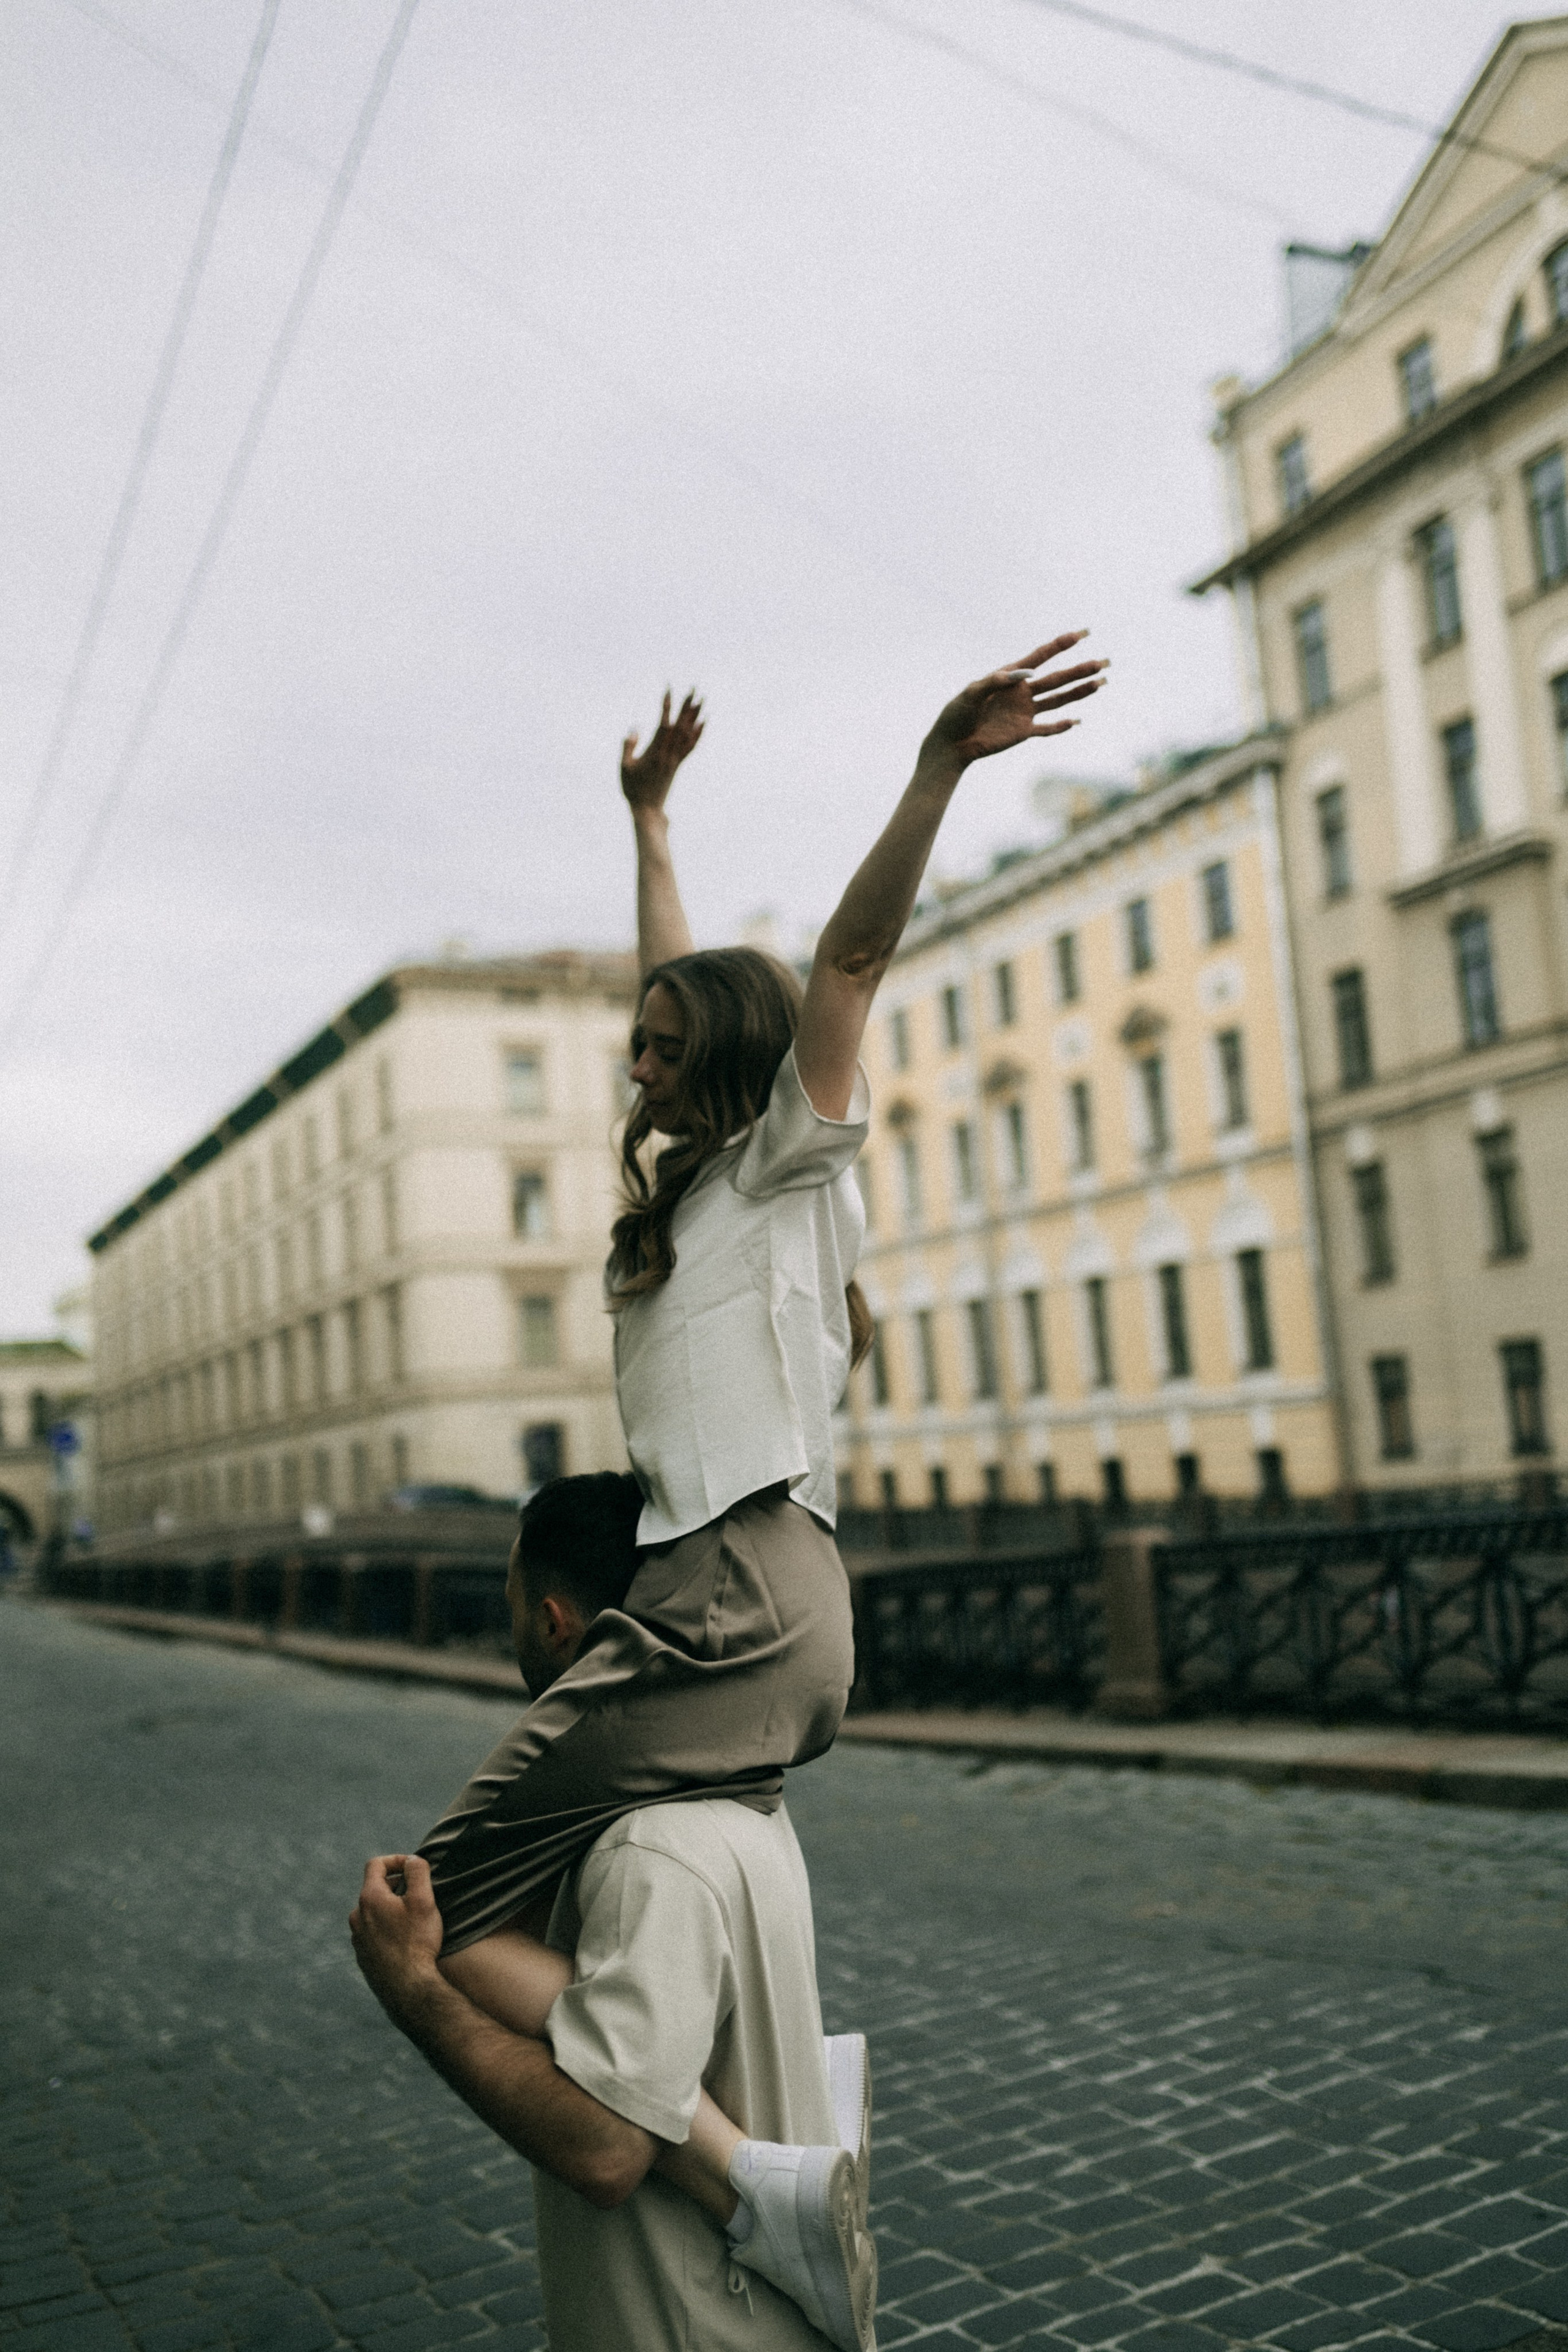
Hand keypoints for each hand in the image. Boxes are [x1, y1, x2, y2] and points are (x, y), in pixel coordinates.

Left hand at [350, 1853, 443, 2025]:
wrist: (407, 1989)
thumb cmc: (417, 1942)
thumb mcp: (423, 1900)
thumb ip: (418, 1871)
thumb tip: (411, 1859)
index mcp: (369, 1898)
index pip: (376, 1864)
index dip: (396, 1860)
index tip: (413, 1868)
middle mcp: (357, 1916)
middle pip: (374, 1889)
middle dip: (396, 1886)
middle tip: (419, 1894)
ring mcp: (357, 1939)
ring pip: (373, 1913)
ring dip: (391, 1909)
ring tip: (413, 1920)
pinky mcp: (363, 1957)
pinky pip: (373, 1934)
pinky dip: (387, 1929)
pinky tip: (405, 1942)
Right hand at [621, 690, 703, 817]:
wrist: (648, 810)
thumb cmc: (632, 789)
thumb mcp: (624, 767)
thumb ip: (628, 747)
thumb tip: (634, 728)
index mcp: (655, 752)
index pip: (664, 723)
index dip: (667, 705)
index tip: (668, 688)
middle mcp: (669, 753)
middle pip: (681, 725)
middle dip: (687, 705)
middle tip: (694, 688)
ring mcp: (675, 759)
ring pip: (688, 733)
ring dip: (695, 715)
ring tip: (702, 699)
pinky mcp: (677, 764)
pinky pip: (691, 746)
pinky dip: (698, 733)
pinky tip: (703, 722)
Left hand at [921, 634, 1107, 769]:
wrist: (952, 742)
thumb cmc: (957, 713)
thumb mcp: (971, 693)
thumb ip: (994, 682)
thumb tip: (1022, 675)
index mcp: (1011, 676)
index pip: (1041, 656)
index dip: (1061, 644)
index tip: (1083, 633)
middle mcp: (1023, 691)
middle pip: (1058, 678)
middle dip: (1082, 670)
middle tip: (1105, 662)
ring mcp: (1025, 711)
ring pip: (1058, 700)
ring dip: (1079, 692)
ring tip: (1101, 683)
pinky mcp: (1023, 731)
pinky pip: (1046, 728)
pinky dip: (1061, 727)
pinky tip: (1077, 721)